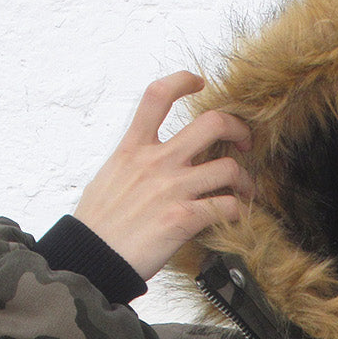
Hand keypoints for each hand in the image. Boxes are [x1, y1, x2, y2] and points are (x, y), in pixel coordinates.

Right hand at [73, 71, 254, 280]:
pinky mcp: (184, 219)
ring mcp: (172, 189)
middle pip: (211, 124)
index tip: (199, 82)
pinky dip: (238, 211)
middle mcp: (156, 162)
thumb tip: (142, 162)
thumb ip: (132, 163)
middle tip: (243, 143)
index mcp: (133, 148)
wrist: (92, 257)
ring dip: (245, 180)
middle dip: (237, 129)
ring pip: (228, 168)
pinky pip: (227, 207)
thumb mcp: (108, 178)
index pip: (158, 96)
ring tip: (244, 190)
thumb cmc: (97, 225)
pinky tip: (235, 216)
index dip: (182, 80)